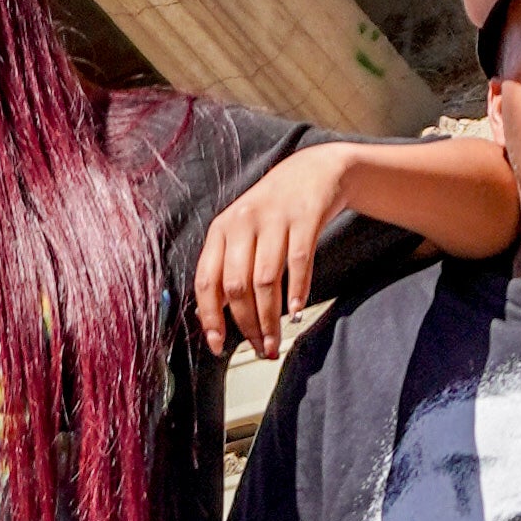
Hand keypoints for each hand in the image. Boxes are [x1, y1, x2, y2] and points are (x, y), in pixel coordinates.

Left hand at [185, 146, 349, 364]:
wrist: (314, 171)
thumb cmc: (274, 211)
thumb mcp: (242, 232)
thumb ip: (227, 268)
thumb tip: (213, 318)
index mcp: (220, 230)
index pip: (206, 281)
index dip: (210, 317)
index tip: (218, 346)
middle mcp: (242, 222)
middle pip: (236, 286)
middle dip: (247, 325)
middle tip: (258, 349)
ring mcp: (273, 218)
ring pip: (265, 280)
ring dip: (270, 319)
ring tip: (275, 342)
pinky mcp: (304, 217)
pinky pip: (299, 262)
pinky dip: (297, 292)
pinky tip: (296, 312)